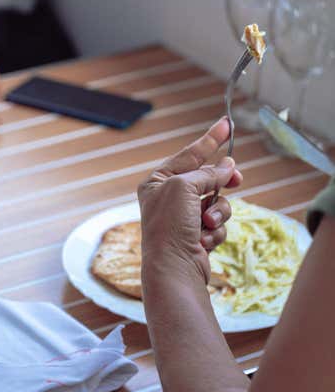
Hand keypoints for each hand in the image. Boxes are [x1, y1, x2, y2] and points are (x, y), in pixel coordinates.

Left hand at [138, 118, 242, 282]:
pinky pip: (218, 223)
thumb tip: (226, 166)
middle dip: (220, 182)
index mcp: (156, 183)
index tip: (227, 123)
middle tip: (235, 179)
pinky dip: (215, 231)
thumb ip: (207, 173)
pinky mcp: (196, 235)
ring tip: (207, 223)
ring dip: (218, 212)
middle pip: (206, 178)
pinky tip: (203, 241)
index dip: (209, 140)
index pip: (187, 155)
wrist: (173, 267)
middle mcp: (167, 199)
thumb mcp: (185, 188)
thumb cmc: (169, 225)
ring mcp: (182, 218)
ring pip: (217, 202)